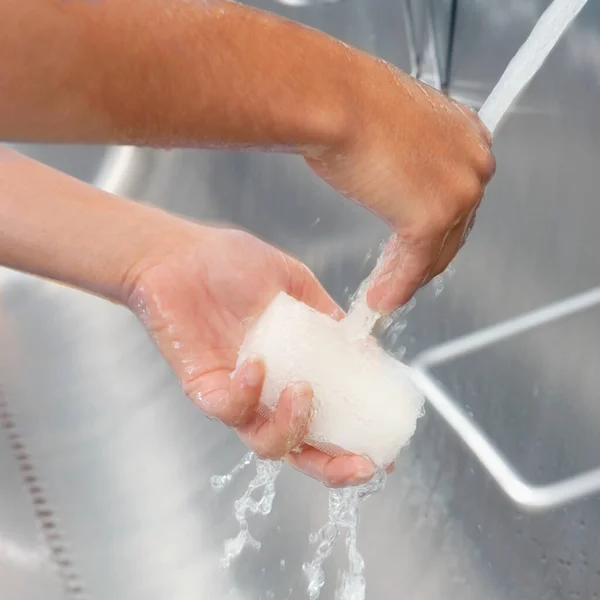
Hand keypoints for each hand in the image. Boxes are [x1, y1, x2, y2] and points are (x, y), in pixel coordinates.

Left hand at [123, 218, 376, 486]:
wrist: (179, 254)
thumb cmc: (233, 264)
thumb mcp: (294, 285)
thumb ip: (326, 318)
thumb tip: (367, 350)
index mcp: (294, 370)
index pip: (328, 418)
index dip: (356, 441)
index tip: (388, 452)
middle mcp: (268, 392)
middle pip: (301, 449)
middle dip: (332, 467)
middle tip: (361, 464)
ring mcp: (237, 395)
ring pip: (267, 442)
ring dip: (293, 426)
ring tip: (304, 389)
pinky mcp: (204, 389)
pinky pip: (229, 410)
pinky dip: (247, 394)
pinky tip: (255, 364)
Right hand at [306, 57, 495, 312]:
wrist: (333, 100)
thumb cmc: (347, 102)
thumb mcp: (391, 127)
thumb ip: (407, 155)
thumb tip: (393, 181)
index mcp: (465, 135)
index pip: (457, 196)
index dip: (434, 229)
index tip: (413, 249)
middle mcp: (472, 162)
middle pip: (453, 228)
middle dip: (422, 258)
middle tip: (396, 276)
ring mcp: (458, 191)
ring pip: (437, 251)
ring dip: (408, 277)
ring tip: (384, 294)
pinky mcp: (433, 218)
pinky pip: (416, 265)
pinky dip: (397, 286)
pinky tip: (381, 299)